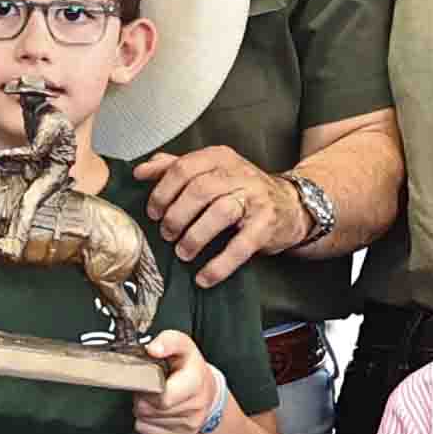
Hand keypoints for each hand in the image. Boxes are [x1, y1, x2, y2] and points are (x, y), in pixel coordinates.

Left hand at [129, 329, 226, 433]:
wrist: (207, 390)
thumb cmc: (189, 367)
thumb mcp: (182, 345)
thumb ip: (168, 341)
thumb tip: (153, 349)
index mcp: (196, 381)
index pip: (163, 397)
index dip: (147, 388)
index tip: (147, 379)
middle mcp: (196, 406)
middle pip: (149, 409)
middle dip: (142, 397)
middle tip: (149, 387)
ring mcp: (191, 425)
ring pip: (146, 421)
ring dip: (144, 409)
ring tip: (155, 397)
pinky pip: (148, 432)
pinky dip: (146, 422)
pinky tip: (156, 411)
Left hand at [134, 142, 300, 286]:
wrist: (291, 205)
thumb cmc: (242, 189)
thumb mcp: (211, 171)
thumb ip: (176, 167)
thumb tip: (141, 171)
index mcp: (220, 158)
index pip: (184, 167)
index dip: (163, 192)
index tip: (152, 212)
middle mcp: (239, 173)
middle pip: (199, 190)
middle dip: (176, 216)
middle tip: (166, 234)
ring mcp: (255, 198)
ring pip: (219, 212)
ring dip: (195, 236)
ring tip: (183, 253)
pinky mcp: (267, 225)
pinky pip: (241, 245)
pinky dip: (219, 264)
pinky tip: (204, 276)